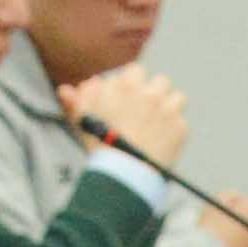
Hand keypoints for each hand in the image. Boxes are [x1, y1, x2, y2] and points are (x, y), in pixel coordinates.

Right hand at [70, 62, 191, 165]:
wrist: (123, 174)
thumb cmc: (99, 148)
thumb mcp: (82, 122)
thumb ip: (76, 102)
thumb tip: (65, 90)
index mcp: (124, 86)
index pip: (135, 72)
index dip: (133, 86)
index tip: (131, 97)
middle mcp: (147, 93)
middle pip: (159, 81)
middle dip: (154, 93)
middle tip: (148, 110)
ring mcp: (166, 109)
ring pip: (176, 97)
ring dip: (169, 106)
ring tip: (160, 122)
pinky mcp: (179, 127)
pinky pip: (181, 121)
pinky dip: (174, 130)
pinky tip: (163, 140)